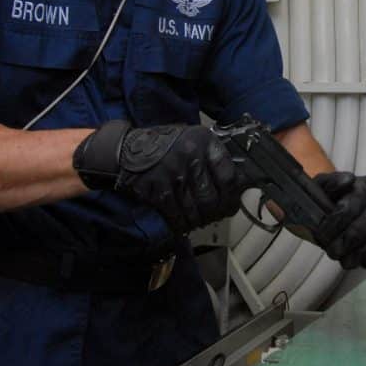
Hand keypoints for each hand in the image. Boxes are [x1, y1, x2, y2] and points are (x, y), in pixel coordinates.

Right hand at [73, 121, 246, 232]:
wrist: (128, 148)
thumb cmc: (167, 147)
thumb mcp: (194, 141)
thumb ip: (213, 160)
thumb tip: (238, 187)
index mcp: (205, 141)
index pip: (229, 176)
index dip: (233, 196)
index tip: (232, 204)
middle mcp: (191, 156)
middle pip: (213, 198)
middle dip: (215, 213)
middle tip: (214, 216)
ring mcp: (173, 173)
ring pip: (196, 210)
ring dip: (199, 221)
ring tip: (198, 220)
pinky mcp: (157, 189)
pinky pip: (176, 215)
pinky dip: (181, 224)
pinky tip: (182, 223)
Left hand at [313, 172, 365, 268]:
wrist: (344, 212)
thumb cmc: (333, 202)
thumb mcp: (323, 189)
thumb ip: (329, 183)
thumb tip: (348, 181)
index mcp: (365, 185)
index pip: (351, 207)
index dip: (335, 225)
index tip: (322, 236)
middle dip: (347, 242)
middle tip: (333, 252)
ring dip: (362, 254)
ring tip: (347, 261)